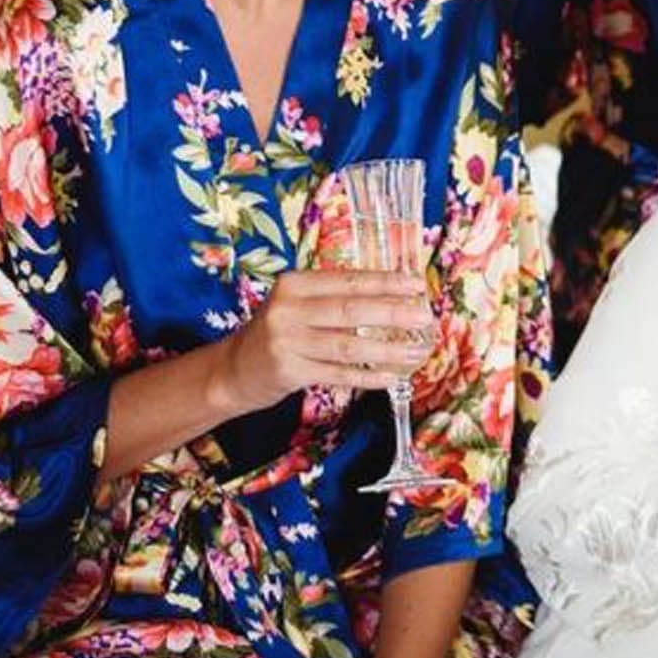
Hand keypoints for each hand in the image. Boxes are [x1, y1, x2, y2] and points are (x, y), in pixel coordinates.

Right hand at [211, 269, 435, 413]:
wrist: (233, 370)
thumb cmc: (278, 332)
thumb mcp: (297, 304)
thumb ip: (334, 296)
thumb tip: (393, 295)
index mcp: (293, 284)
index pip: (348, 280)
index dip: (385, 282)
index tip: (416, 284)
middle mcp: (287, 310)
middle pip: (350, 310)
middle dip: (393, 313)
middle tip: (424, 317)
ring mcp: (287, 342)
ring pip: (348, 346)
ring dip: (387, 350)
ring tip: (416, 351)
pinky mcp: (289, 372)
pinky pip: (338, 374)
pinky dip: (367, 376)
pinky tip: (391, 377)